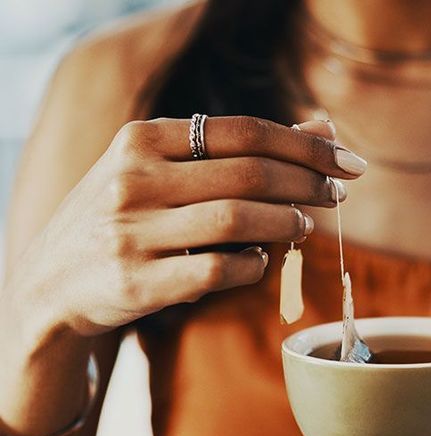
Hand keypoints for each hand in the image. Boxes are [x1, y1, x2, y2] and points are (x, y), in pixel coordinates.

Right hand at [5, 116, 365, 338]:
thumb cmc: (128, 216)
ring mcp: (131, 233)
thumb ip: (240, 149)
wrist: (50, 283)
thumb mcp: (166, 169)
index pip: (244, 131)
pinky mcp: (138, 283)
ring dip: (287, 223)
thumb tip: (323, 127)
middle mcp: (132, 180)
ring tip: (303, 225)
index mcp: (140, 140)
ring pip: (239, 220)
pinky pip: (221, 271)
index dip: (306, 145)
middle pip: (250, 173)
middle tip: (339, 194)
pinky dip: (256, 265)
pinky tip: (264, 260)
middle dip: (308, 183)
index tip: (348, 162)